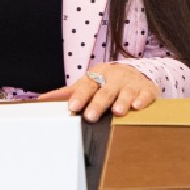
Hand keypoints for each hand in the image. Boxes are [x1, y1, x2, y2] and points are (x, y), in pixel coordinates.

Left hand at [37, 63, 158, 120]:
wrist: (137, 73)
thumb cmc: (107, 81)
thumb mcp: (89, 83)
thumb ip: (68, 92)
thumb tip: (42, 100)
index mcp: (98, 75)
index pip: (87, 85)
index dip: (80, 96)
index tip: (73, 107)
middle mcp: (115, 77)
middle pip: (106, 90)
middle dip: (99, 103)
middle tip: (91, 116)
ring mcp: (131, 82)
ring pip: (125, 92)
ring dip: (122, 101)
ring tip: (117, 111)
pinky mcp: (146, 88)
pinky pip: (145, 93)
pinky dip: (142, 99)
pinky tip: (137, 106)